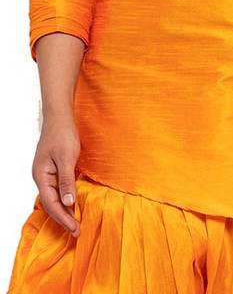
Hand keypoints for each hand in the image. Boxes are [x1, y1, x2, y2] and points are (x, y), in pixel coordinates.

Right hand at [32, 112, 80, 236]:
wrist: (60, 116)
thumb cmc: (62, 134)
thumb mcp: (66, 157)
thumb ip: (66, 181)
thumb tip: (67, 203)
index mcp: (41, 175)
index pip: (51, 203)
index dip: (62, 218)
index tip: (75, 228)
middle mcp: (42, 177)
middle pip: (51, 203)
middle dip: (63, 218)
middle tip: (77, 231)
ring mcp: (48, 173)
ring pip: (55, 197)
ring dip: (65, 210)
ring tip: (75, 223)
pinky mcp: (55, 168)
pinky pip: (59, 188)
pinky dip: (66, 198)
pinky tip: (74, 204)